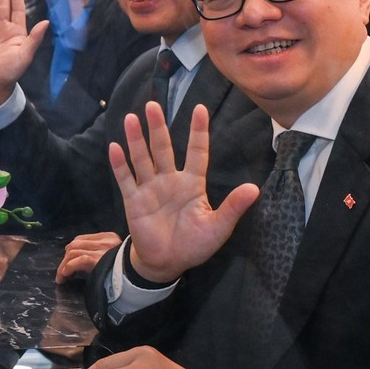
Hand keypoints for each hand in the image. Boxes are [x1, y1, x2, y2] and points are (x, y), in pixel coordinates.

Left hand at [55, 232, 122, 282]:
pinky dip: (68, 268)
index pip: (82, 239)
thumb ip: (100, 253)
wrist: (139, 280)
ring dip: (63, 266)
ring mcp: (102, 250)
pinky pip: (77, 260)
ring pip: (73, 252)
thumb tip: (79, 260)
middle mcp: (105, 241)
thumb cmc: (127, 273)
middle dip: (65, 259)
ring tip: (61, 277)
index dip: (70, 251)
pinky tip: (65, 276)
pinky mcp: (99, 260)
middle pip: (75, 245)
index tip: (66, 263)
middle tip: (62, 273)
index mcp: (109, 237)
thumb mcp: (114, 257)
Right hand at [108, 102, 257, 284]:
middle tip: (153, 105)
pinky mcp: (133, 201)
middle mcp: (169, 180)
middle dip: (158, 127)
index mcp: (192, 184)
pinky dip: (120, 164)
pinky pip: (125, 179)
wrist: (168, 263)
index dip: (198, 131)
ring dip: (136, 139)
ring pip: (142, 158)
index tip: (200, 109)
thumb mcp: (218, 227)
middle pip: (163, 148)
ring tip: (132, 118)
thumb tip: (255, 188)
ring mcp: (149, 189)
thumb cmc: (195, 245)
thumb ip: (233, 207)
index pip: (196, 152)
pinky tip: (115, 147)